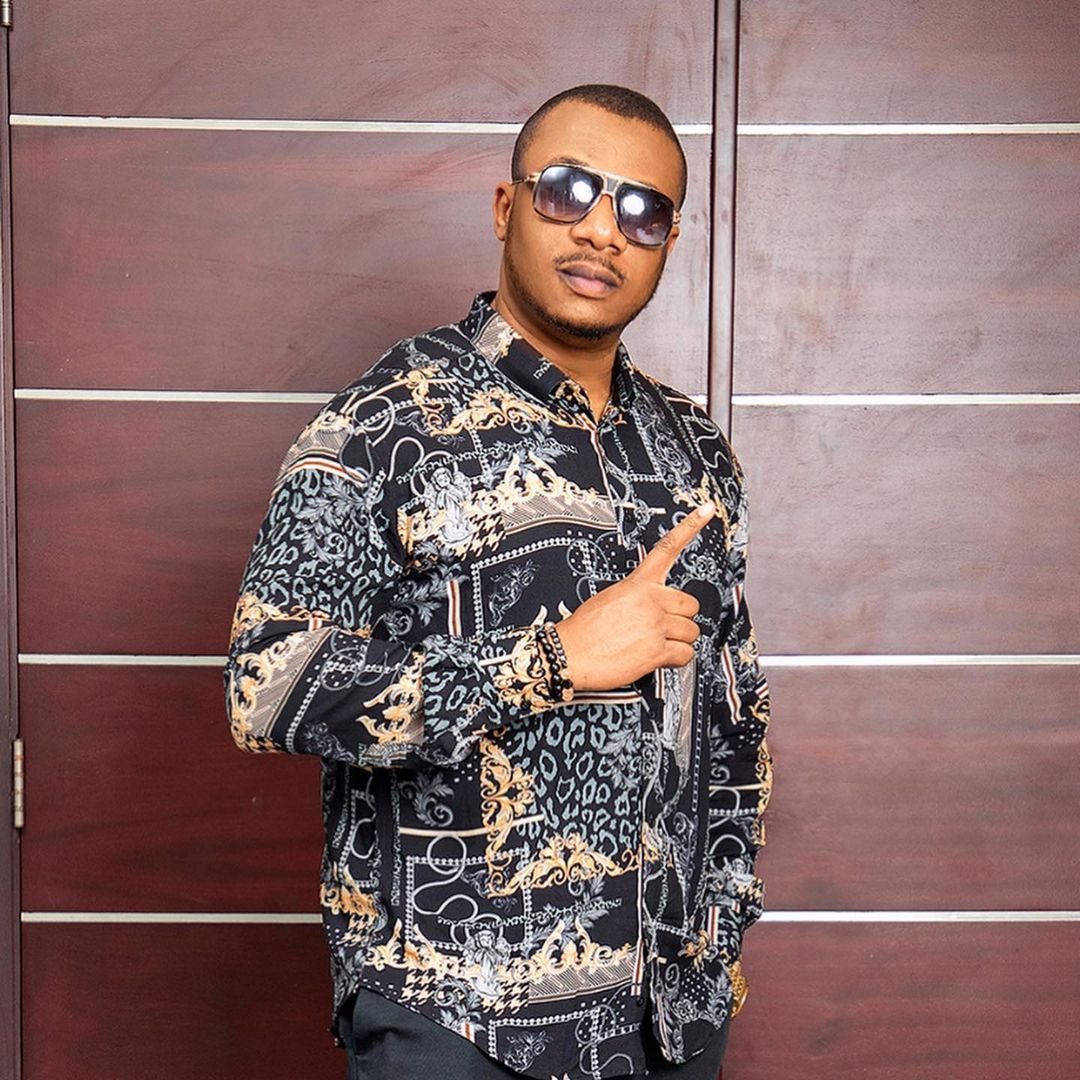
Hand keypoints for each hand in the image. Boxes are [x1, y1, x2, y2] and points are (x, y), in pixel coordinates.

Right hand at [554, 502, 716, 691]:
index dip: (691, 526)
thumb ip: (638, 597)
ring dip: (677, 641)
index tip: (706, 509)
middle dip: (680, 619)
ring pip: (692, 632)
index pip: (668, 548)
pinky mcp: (657, 650)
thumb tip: (654, 607)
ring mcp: (655, 625)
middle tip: (659, 627)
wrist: (568, 655)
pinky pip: (686, 654)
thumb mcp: (609, 598)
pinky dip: (675, 659)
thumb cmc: (584, 630)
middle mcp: (651, 600)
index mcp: (638, 584)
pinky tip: (656, 658)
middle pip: (691, 605)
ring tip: (652, 644)